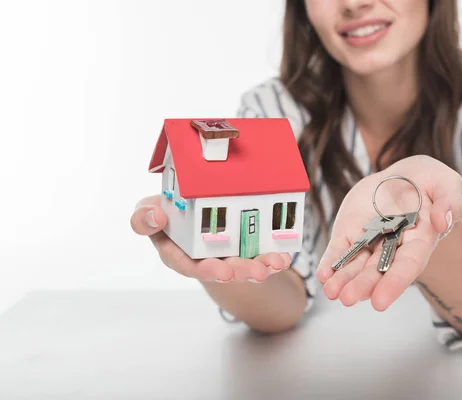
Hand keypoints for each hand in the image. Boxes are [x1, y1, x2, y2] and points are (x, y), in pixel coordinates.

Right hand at [130, 195, 292, 282]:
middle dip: (239, 272)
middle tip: (256, 273)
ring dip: (260, 266)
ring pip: (242, 265)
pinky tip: (285, 256)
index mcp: (175, 251)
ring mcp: (223, 255)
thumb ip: (143, 217)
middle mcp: (200, 258)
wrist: (193, 209)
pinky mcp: (242, 249)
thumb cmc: (167, 211)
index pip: (186, 264)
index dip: (204, 270)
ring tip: (274, 264)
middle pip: (220, 270)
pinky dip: (272, 256)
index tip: (221, 272)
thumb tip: (156, 216)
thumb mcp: (148, 210)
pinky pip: (259, 255)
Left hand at [316, 155, 461, 309]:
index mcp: (420, 239)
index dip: (394, 283)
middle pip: (377, 270)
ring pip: (356, 265)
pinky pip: (340, 249)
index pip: (407, 265)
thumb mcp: (445, 182)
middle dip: (362, 285)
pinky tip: (323, 275)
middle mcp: (393, 246)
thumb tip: (442, 222)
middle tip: (347, 299)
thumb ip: (448, 200)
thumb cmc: (428, 180)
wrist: (402, 174)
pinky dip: (331, 262)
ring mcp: (370, 240)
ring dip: (343, 280)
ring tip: (331, 292)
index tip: (380, 301)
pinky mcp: (350, 231)